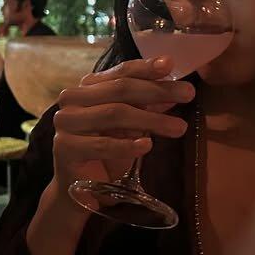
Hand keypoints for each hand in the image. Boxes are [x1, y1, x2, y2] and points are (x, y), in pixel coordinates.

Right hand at [51, 57, 193, 197]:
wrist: (79, 189)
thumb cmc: (106, 152)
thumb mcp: (132, 125)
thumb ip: (148, 106)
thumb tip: (177, 92)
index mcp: (88, 88)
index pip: (121, 72)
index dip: (146, 67)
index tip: (171, 65)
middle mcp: (73, 100)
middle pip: (120, 89)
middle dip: (157, 90)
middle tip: (188, 94)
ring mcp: (66, 123)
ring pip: (113, 114)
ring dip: (150, 119)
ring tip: (179, 127)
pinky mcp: (65, 149)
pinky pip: (101, 144)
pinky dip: (126, 145)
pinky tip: (147, 145)